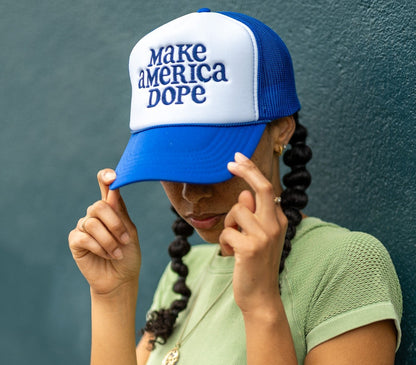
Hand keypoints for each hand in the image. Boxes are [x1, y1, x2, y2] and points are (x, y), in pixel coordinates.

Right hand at [68, 169, 140, 294]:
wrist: (120, 279)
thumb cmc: (128, 254)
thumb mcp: (130, 232)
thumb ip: (120, 213)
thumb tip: (113, 190)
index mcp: (111, 209)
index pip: (106, 188)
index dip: (106, 178)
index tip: (112, 175)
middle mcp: (96, 215)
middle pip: (98, 206)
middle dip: (114, 224)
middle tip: (125, 240)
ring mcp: (84, 227)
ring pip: (92, 223)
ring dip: (109, 240)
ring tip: (117, 253)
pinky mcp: (75, 241)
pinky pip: (84, 237)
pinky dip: (100, 247)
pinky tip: (107, 256)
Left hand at [219, 153, 287, 314]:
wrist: (261, 296)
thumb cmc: (256, 264)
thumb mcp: (257, 236)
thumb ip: (253, 214)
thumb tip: (244, 193)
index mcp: (279, 220)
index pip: (267, 188)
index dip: (252, 171)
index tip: (237, 158)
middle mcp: (276, 225)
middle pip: (262, 188)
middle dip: (246, 170)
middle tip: (231, 161)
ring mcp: (265, 236)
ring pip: (236, 211)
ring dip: (227, 225)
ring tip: (233, 243)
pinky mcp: (251, 247)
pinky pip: (226, 232)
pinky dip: (223, 243)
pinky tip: (232, 255)